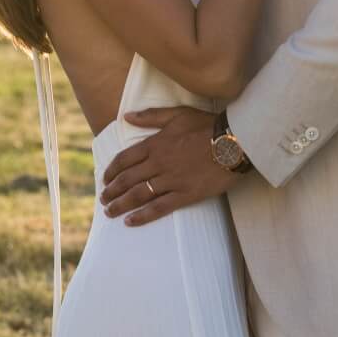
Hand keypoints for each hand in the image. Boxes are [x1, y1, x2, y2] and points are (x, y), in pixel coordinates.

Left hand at [98, 105, 240, 226]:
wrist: (234, 142)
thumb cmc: (207, 125)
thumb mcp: (177, 114)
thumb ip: (151, 116)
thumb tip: (127, 116)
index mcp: (155, 144)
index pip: (125, 159)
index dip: (111, 170)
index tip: (105, 179)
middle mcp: (158, 163)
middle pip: (127, 179)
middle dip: (112, 190)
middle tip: (103, 199)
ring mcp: (171, 180)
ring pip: (139, 195)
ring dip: (121, 204)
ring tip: (110, 212)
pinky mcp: (185, 195)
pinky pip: (159, 208)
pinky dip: (142, 216)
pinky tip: (130, 222)